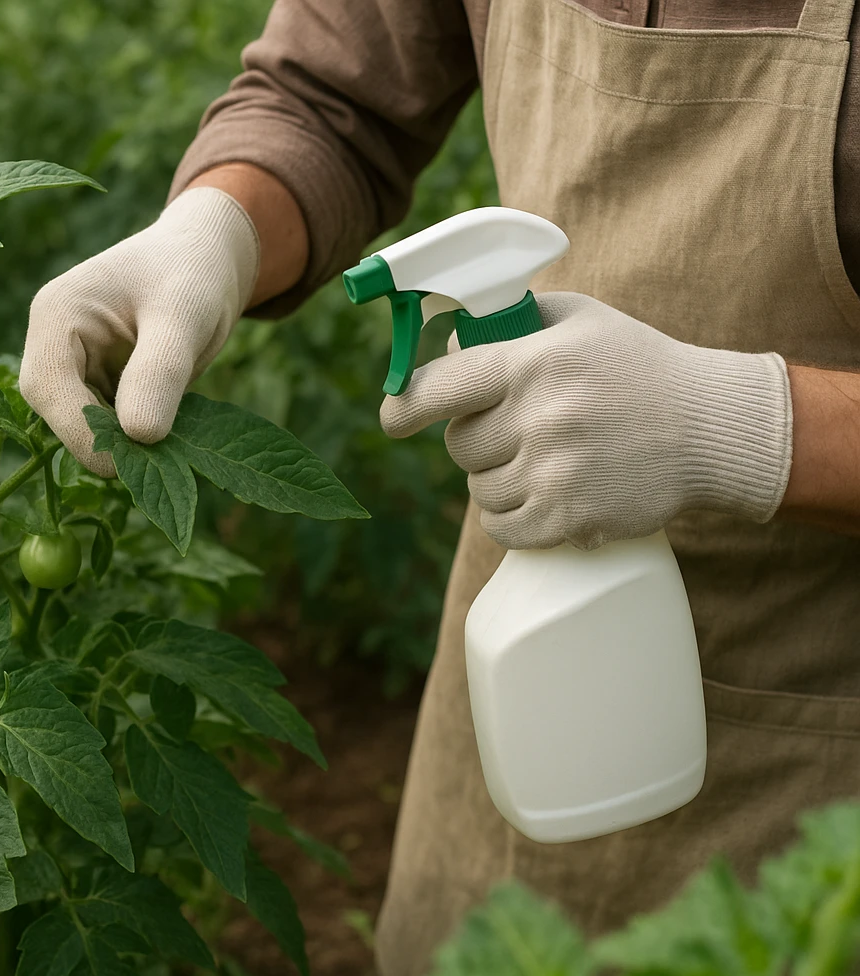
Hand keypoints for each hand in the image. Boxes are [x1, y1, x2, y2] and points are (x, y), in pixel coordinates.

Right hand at [20, 187, 259, 475]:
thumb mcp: (184, 316)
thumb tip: (138, 437)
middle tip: (164, 458)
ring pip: (84, 428)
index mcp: (57, 315)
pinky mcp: (98, 386)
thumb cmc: (193, 274)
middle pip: (60, 414)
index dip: (81, 434)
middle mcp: (55, 343)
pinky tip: (171, 428)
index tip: (127, 467)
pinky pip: (108, 427)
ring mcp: (75, 367)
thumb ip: (159, 372)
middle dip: (105, 443)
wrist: (207, 259)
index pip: (48, 388)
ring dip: (124, 445)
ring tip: (174, 433)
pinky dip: (137, 438)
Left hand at [381, 293, 792, 549]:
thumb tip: (445, 348)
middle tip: (518, 429)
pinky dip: (510, 517)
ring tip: (546, 458)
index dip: (406, 405)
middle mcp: (540, 418)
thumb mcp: (578, 320)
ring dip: (498, 478)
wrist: (709, 427)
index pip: (440, 387)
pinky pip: (502, 528)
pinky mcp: (570, 518)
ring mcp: (555, 473)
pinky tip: (541, 494)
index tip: (392, 418)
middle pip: (459, 445)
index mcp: (534, 363)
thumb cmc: (636, 366)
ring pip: (480, 489)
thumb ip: (510, 324)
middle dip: (477, 439)